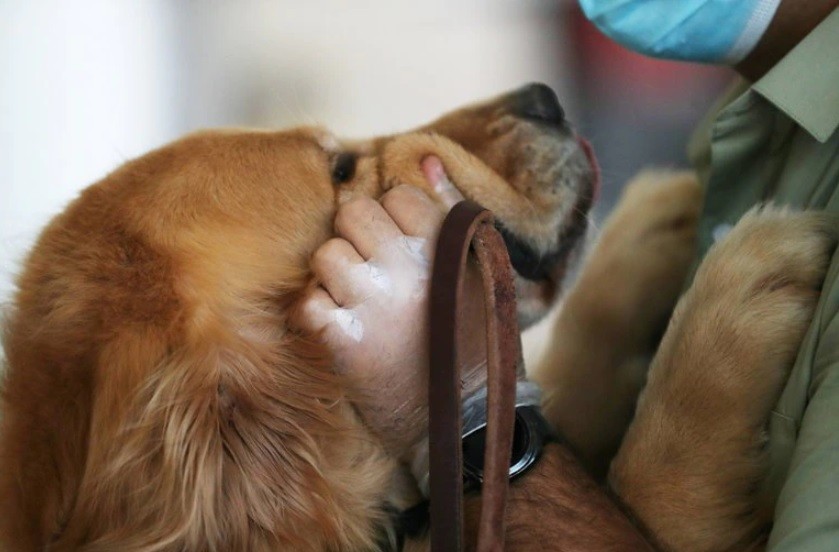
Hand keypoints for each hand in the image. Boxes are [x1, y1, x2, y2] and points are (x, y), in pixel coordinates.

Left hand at [296, 157, 487, 460]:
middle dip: (357, 237)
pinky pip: (307, 302)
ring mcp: (374, 303)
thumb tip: (425, 155)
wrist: (465, 418)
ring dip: (334, 276)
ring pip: (324, 254)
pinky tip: (339, 326)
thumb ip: (450, 207)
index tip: (401, 248)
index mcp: (444, 245)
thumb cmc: (474, 337)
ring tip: (357, 301)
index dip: (392, 217)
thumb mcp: (480, 269)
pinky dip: (316, 313)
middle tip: (372, 270)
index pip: (396, 193)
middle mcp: (408, 266)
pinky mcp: (345, 342)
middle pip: (351, 212)